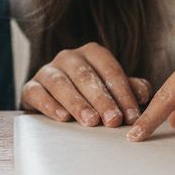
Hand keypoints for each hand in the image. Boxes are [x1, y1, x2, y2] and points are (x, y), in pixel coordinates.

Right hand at [19, 42, 151, 126]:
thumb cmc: (90, 94)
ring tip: (90, 121)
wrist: (55, 100)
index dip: (123, 93)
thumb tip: (143, 93)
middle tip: (113, 121)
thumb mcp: (112, 90)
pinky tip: (63, 118)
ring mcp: (47, 70)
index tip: (132, 116)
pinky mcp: (31, 87)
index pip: (110, 70)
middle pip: (86, 76)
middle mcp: (68, 57)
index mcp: (92, 53)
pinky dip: (50, 105)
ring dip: (77, 103)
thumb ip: (130, 89)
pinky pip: (37, 93)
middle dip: (102, 100)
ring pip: (61, 83)